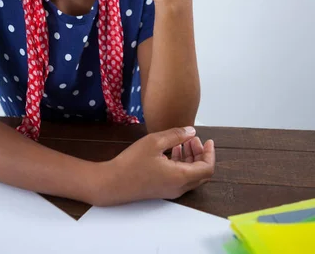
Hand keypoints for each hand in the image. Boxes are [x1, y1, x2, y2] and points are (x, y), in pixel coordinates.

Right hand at [93, 127, 214, 205]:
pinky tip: (172, 151)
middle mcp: (179, 187)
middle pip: (201, 173)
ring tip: (183, 141)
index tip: (207, 140)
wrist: (114, 183)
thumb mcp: (154, 142)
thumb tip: (192, 132)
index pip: (207, 168)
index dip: (210, 153)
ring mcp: (171, 190)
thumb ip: (176, 135)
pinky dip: (182, 164)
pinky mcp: (163, 190)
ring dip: (191, 158)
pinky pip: (181, 178)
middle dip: (201, 154)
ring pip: (191, 175)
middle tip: (193, 138)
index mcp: (180, 176)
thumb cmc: (133, 162)